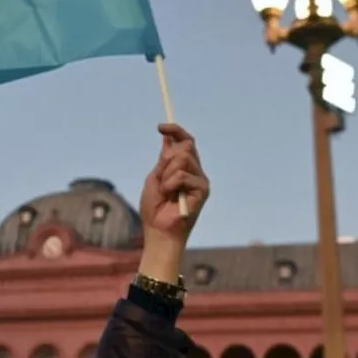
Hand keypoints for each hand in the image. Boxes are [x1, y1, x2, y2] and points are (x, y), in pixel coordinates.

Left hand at [138, 124, 208, 248]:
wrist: (158, 230)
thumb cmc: (155, 208)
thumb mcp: (155, 177)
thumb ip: (164, 160)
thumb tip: (168, 139)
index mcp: (184, 167)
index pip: (186, 141)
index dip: (175, 131)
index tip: (160, 127)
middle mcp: (196, 171)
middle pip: (185, 146)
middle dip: (167, 160)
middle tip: (162, 180)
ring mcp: (201, 180)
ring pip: (183, 159)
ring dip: (167, 175)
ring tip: (166, 191)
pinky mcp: (203, 190)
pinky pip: (183, 175)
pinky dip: (170, 184)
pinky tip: (170, 196)